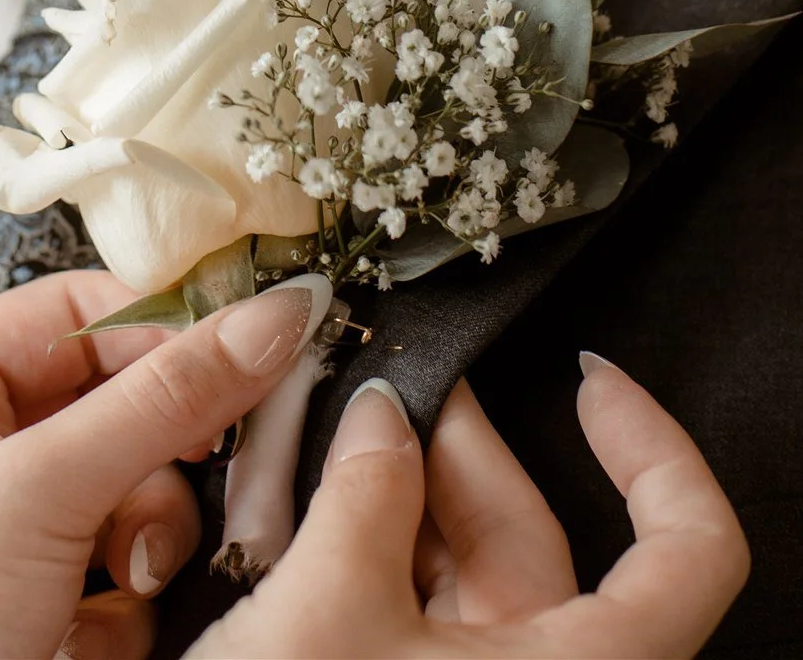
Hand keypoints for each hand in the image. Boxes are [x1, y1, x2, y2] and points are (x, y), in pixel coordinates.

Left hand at [0, 270, 326, 659]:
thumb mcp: (37, 493)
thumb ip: (160, 402)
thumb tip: (266, 321)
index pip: (75, 313)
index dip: (165, 329)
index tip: (252, 346)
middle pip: (115, 408)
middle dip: (159, 463)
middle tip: (207, 473)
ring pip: (128, 496)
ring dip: (146, 543)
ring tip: (123, 582)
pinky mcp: (29, 607)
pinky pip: (117, 572)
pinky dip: (122, 609)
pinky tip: (89, 633)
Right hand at [191, 355, 749, 657]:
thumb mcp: (329, 607)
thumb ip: (366, 491)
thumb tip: (379, 416)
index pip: (690, 553)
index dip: (655, 451)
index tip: (590, 382)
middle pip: (550, 548)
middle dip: (463, 452)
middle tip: (389, 386)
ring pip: (477, 584)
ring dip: (406, 500)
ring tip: (329, 440)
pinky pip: (424, 621)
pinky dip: (379, 557)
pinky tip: (313, 512)